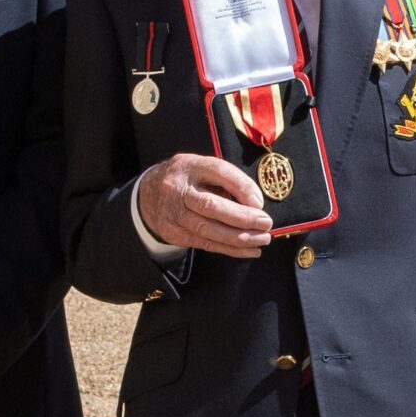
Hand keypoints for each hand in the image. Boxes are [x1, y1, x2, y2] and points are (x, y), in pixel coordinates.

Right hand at [137, 154, 272, 257]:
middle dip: (242, 217)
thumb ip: (227, 179)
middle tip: (266, 223)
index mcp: (189, 166)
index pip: (217, 171)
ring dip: (240, 237)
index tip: (259, 202)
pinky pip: (206, 244)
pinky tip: (250, 250)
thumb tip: (256, 203)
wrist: (149, 195)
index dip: (240, 186)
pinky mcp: (174, 234)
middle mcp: (178, 189)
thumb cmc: (188, 179)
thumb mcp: (203, 168)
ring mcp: (174, 214)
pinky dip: (230, 249)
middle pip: (211, 206)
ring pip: (208, 230)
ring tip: (263, 239)